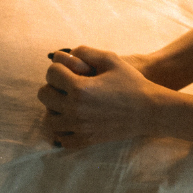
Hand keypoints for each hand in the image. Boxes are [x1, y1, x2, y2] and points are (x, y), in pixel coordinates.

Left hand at [39, 47, 192, 149]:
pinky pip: (60, 138)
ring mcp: (78, 127)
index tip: (67, 68)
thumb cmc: (131, 82)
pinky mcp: (84, 140)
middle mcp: (74, 110)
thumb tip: (66, 53)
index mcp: (79, 88)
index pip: (51, 74)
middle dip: (53, 86)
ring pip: (48, 119)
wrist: (148, 109)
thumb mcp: (111, 59)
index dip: (58, 67)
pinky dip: (62, 129)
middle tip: (67, 84)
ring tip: (68, 102)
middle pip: (44, 95)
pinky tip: (73, 119)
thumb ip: (86, 52)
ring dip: (55, 108)